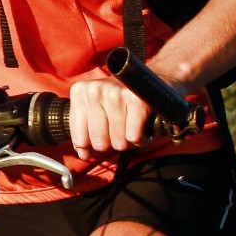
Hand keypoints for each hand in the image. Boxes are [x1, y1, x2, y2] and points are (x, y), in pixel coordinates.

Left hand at [66, 70, 184, 159]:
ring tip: (133, 128)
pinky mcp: (136, 100)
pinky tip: (143, 129)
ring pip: (118, 141)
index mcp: (80, 93)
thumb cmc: (123, 99)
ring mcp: (115, 94)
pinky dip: (142, 140)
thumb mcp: (98, 109)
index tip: (103, 141)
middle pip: (99, 142)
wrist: (157, 79)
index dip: (92, 147)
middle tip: (122, 132)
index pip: (79, 138)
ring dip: (130, 142)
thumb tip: (84, 155)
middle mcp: (94, 91)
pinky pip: (134, 137)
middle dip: (114, 144)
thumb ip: (86, 132)